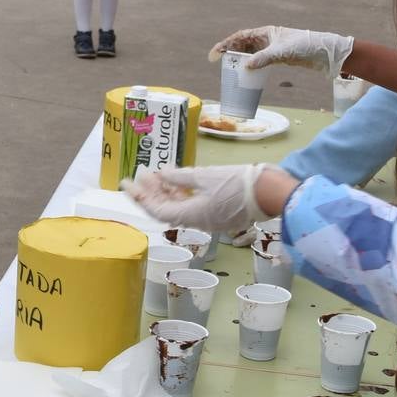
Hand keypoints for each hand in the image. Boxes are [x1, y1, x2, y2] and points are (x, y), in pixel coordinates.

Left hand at [126, 164, 267, 233]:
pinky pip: (192, 205)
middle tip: (139, 175)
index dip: (139, 197)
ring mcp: (208, 219)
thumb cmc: (237, 183)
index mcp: (190, 216)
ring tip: (155, 174)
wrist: (270, 192)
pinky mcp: (217, 212)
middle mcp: (196, 222)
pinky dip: (181, 193)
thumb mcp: (204, 176)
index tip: (126, 184)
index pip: (156, 210)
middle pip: (165, 209)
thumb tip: (160, 175)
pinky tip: (176, 179)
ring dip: (165, 191)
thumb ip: (179, 177)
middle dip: (150, 192)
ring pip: (179, 207)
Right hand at [209, 26, 355, 77]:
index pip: (240, 36)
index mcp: (266, 32)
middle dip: (229, 52)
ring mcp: (272, 48)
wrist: (325, 53)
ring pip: (249, 53)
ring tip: (227, 69)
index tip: (215, 54)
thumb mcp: (283, 52)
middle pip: (242, 44)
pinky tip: (245, 73)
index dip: (225, 44)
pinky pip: (258, 61)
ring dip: (238, 59)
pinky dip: (249, 66)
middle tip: (217, 62)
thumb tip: (245, 67)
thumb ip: (264, 58)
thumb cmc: (306, 46)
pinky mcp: (278, 58)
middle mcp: (267, 38)